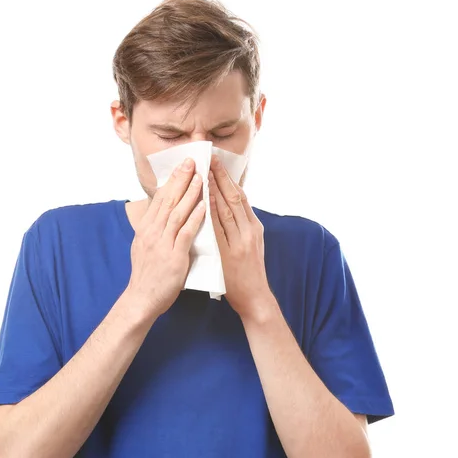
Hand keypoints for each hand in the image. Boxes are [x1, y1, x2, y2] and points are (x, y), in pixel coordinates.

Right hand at [126, 158, 205, 318]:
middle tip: (191, 161)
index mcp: (146, 229)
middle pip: (168, 200)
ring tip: (200, 177)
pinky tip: (204, 205)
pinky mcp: (173, 256)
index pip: (160, 199)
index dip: (171, 181)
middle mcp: (152, 232)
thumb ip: (153, 230)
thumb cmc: (146, 275)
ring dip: (190, 193)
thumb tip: (161, 215)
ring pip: (177, 212)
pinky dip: (195, 217)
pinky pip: (186, 233)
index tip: (181, 166)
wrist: (141, 299)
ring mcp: (162, 244)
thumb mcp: (143, 247)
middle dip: (181, 179)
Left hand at [208, 155, 273, 319]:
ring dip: (215, 189)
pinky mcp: (232, 253)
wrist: (254, 298)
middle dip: (221, 177)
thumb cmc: (247, 272)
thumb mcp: (249, 245)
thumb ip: (239, 227)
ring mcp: (242, 241)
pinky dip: (211, 212)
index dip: (228, 178)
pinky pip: (219, 228)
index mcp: (254, 227)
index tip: (216, 163)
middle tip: (209, 158)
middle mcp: (250, 230)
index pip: (240, 196)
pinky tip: (203, 201)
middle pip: (235, 197)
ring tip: (204, 172)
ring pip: (228, 209)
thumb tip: (223, 208)